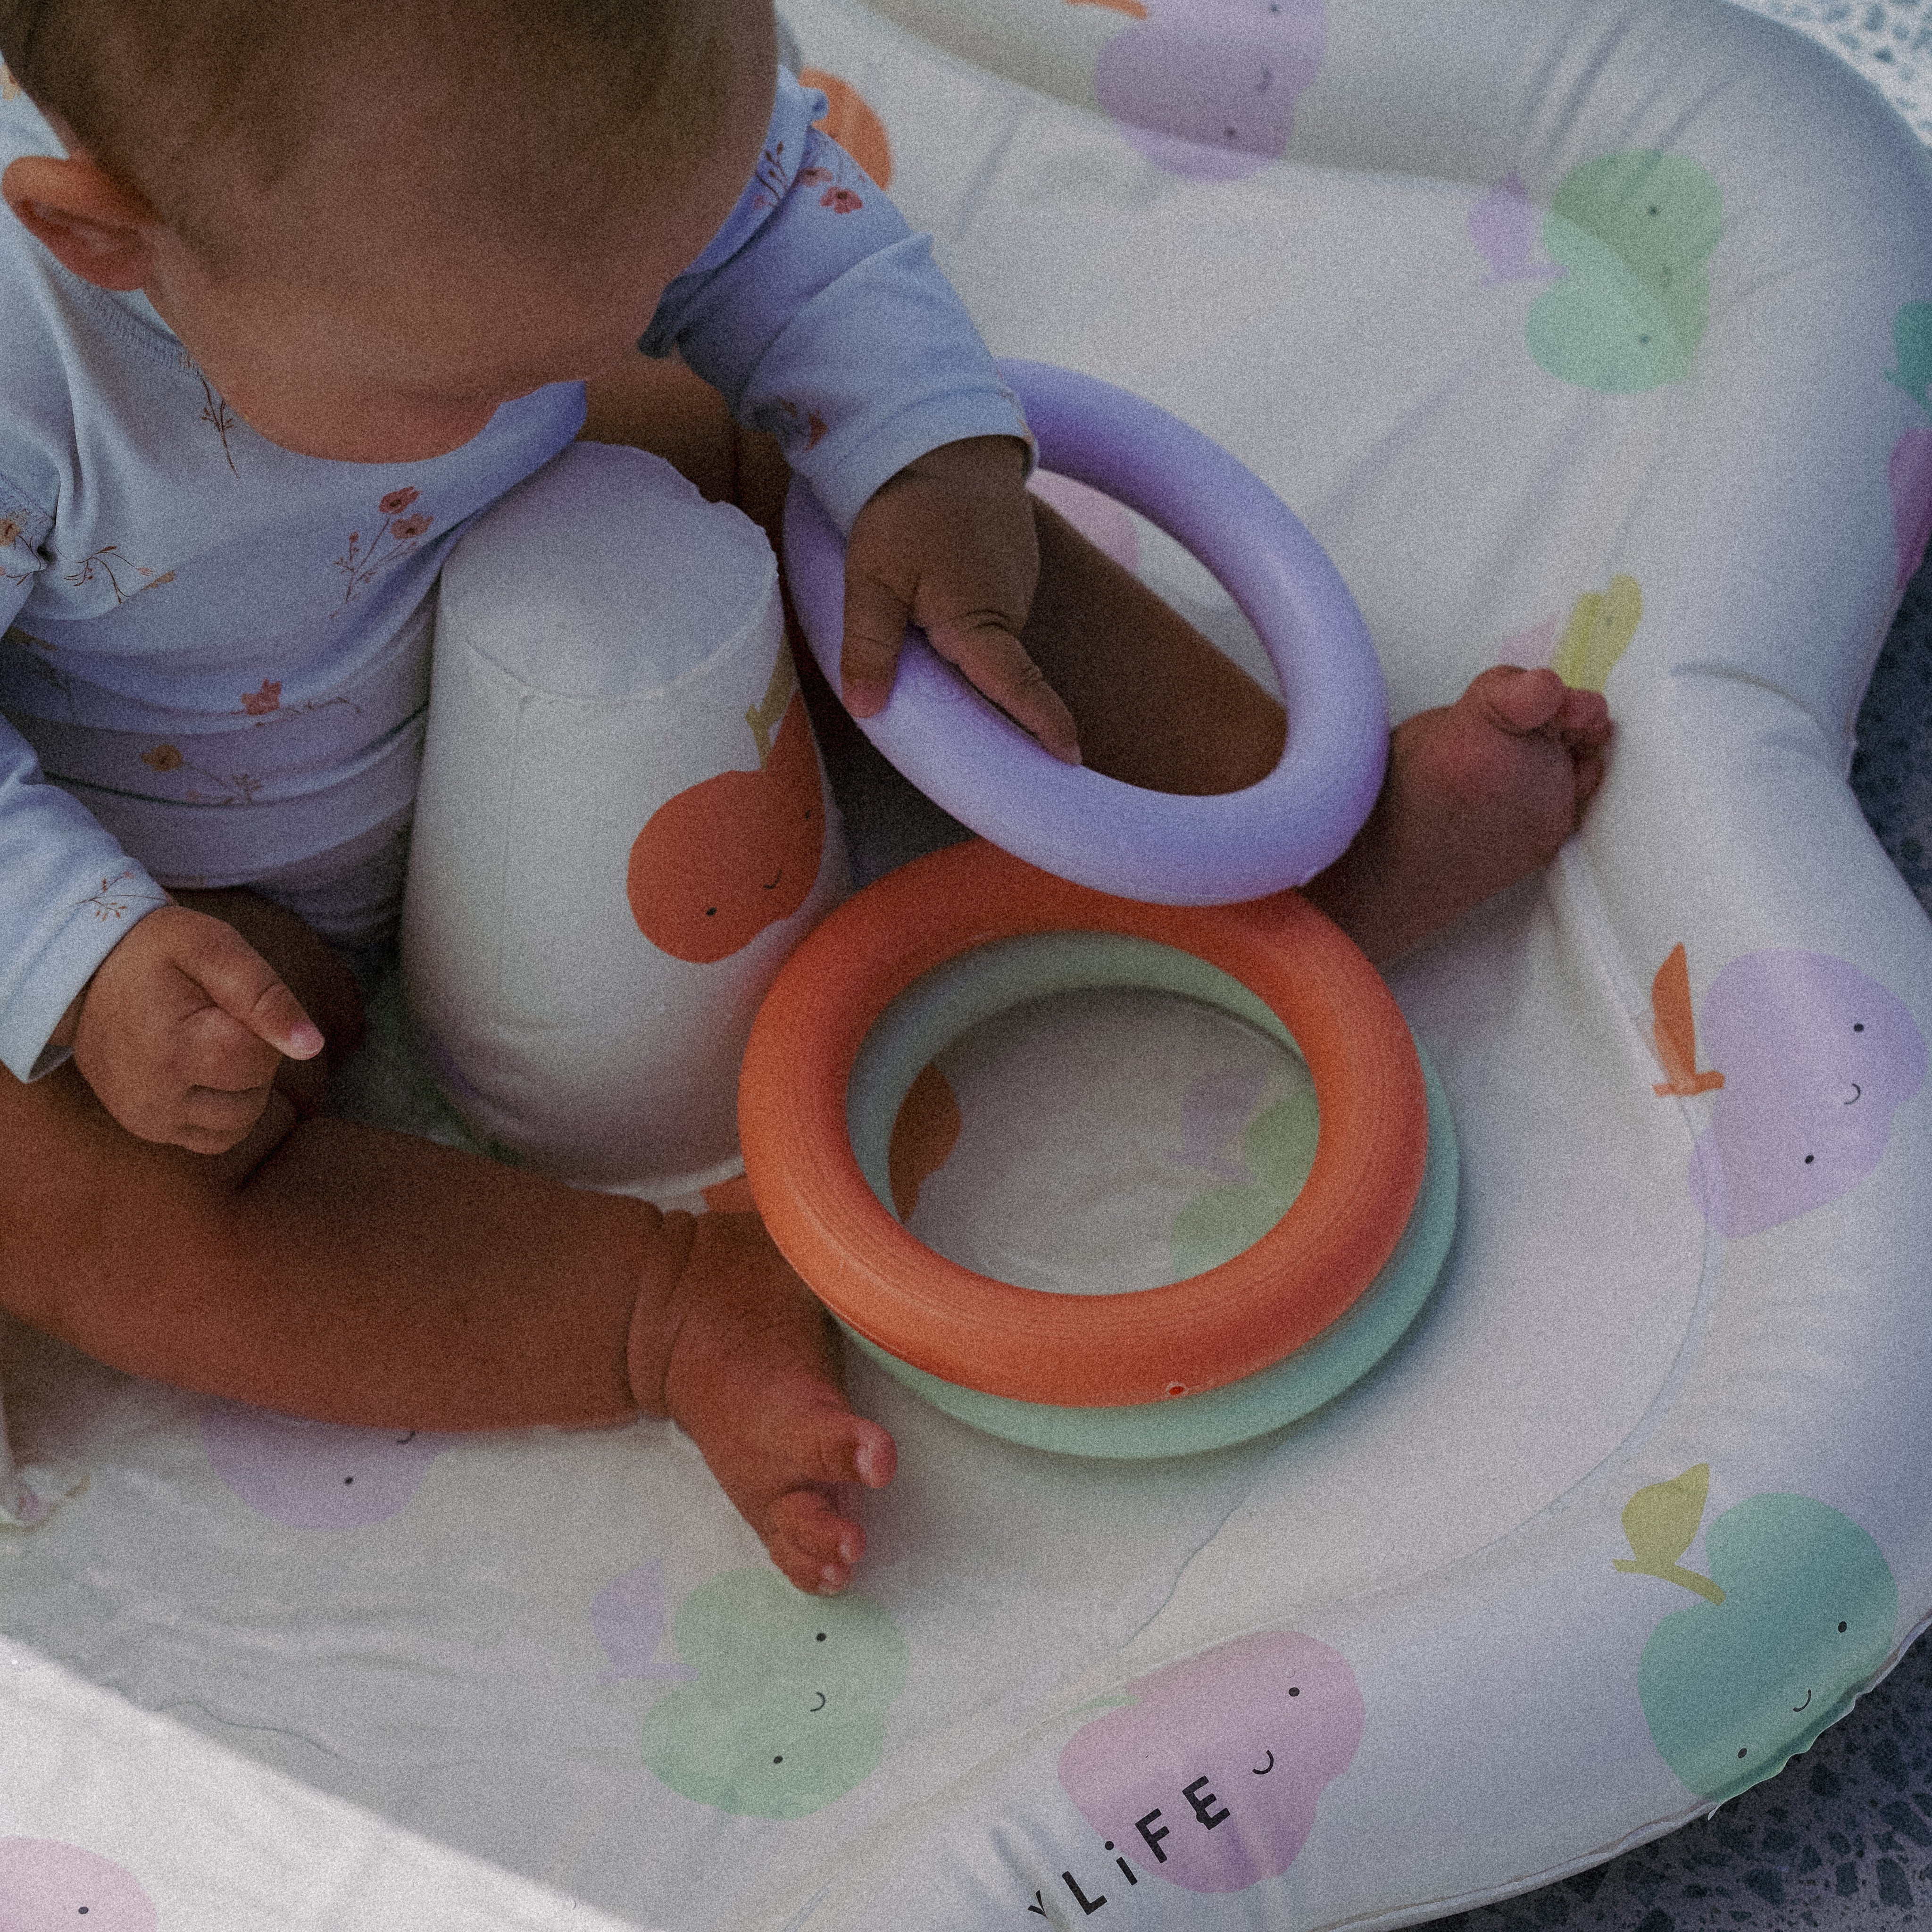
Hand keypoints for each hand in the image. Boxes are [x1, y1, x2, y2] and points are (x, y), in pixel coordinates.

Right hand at [61, 904, 324, 1151]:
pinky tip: (204, 1075)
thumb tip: (313, 1047)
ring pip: (240, 1123)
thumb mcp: (213, 948)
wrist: (85, 973)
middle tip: (215, 1021)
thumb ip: (266, 995)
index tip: (227, 1003)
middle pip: (254, 1095)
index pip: (261, 1059)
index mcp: (173, 1047)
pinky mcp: (147, 1129)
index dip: (261, 1028)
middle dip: (253, 1058)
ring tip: (207, 1045)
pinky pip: (215, 1139)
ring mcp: (148, 1118)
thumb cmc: (156, 952)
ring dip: (243, 1088)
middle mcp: (155, 1095)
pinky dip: (224, 1112)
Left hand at [838, 434, 1081, 764]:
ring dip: (961, 644)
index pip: (1017, 687)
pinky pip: (992, 610)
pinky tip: (938, 588)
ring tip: (921, 615)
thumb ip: (868, 645)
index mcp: (978, 622)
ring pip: (989, 641)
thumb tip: (866, 709)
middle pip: (992, 673)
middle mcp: (1010, 610)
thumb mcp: (871, 577)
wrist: (942, 435)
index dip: (1042, 724)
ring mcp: (1019, 587)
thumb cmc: (905, 507)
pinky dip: (969, 614)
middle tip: (933, 686)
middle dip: (969, 689)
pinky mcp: (1016, 567)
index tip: (1069, 758)